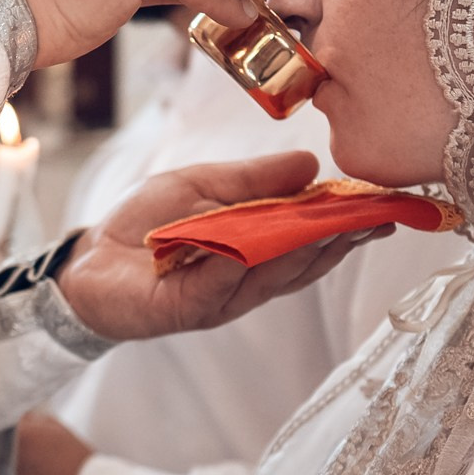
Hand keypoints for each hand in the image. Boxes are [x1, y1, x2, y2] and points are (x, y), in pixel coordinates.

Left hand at [56, 153, 386, 343]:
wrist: (88, 262)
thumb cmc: (144, 225)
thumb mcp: (202, 185)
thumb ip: (253, 180)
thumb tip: (311, 165)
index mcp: (255, 254)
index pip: (311, 242)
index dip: (348, 228)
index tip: (385, 208)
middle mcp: (246, 283)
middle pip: (302, 265)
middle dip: (341, 241)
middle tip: (377, 218)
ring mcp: (219, 300)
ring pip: (269, 277)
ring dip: (302, 253)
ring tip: (334, 227)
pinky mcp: (186, 309)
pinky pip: (218, 285)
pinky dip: (238, 265)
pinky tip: (256, 245)